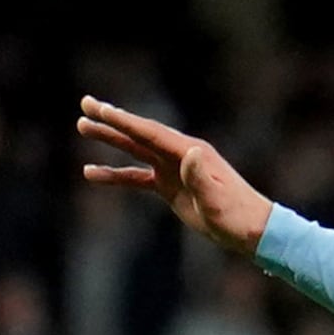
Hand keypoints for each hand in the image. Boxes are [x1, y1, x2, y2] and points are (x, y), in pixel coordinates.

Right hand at [77, 97, 276, 256]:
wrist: (250, 230)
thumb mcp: (218, 199)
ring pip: (136, 150)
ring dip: (111, 139)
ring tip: (83, 127)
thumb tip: (191, 151)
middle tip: (84, 104)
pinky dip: (115, 175)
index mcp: (191, 152)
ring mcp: (175, 169)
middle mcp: (181, 154)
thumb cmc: (237, 216)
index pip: (151, 133)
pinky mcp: (171, 186)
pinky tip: (93, 173)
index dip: (124, 121)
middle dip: (112, 119)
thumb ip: (202, 177)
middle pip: (140, 133)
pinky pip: (137, 177)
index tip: (101, 109)